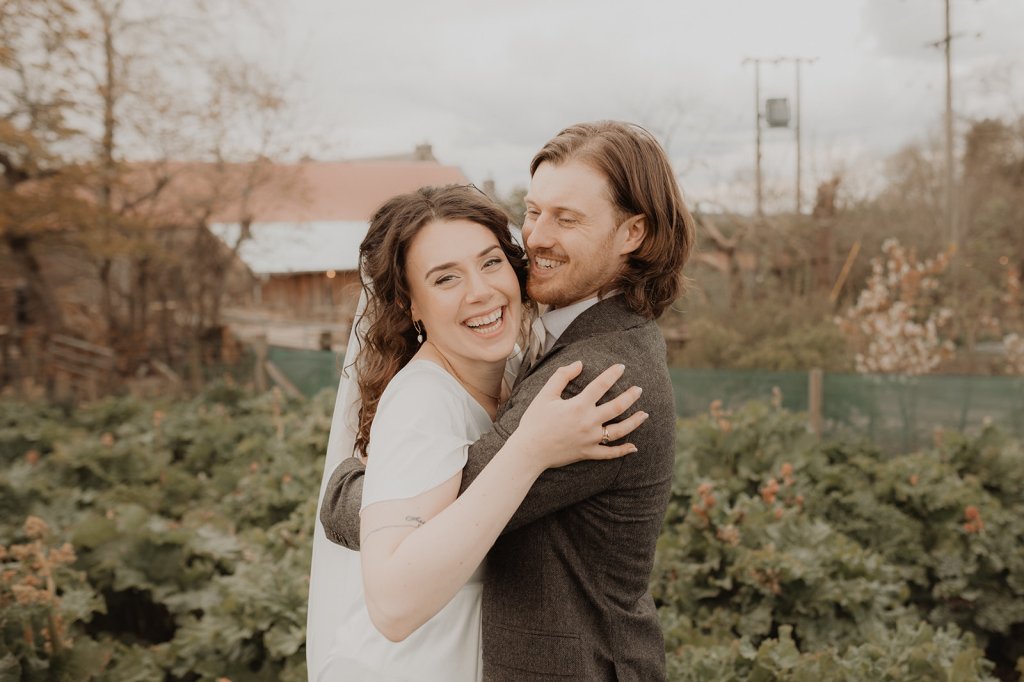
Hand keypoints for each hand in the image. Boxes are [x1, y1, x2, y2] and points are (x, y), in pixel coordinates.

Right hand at [512, 361, 646, 470]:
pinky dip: (623, 451)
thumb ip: (562, 376)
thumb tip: (579, 364)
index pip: (601, 385)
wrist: (529, 451)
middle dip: (630, 396)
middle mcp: (588, 422)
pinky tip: (634, 447)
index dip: (613, 374)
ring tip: (645, 414)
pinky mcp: (588, 453)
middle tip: (639, 389)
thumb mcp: (545, 395)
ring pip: (619, 430)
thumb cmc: (535, 421)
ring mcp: (590, 439)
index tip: (621, 367)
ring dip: (634, 422)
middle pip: (617, 407)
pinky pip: (610, 453)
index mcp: (578, 405)